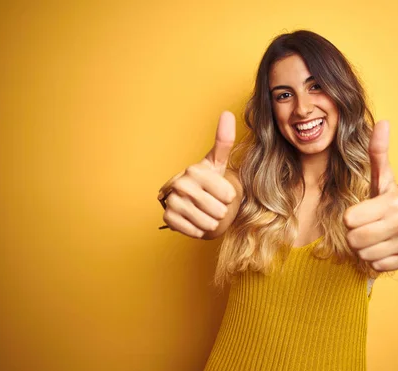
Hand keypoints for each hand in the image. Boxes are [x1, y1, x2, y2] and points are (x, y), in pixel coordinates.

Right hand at [158, 111, 236, 237]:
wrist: (189, 201)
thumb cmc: (207, 181)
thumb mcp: (218, 162)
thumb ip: (224, 140)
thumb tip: (226, 113)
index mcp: (196, 170)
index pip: (228, 195)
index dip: (229, 197)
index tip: (221, 191)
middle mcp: (181, 184)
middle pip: (219, 211)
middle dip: (220, 212)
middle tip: (211, 203)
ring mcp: (173, 201)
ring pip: (208, 223)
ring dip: (210, 223)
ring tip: (204, 212)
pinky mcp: (168, 218)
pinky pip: (194, 231)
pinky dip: (198, 230)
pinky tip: (194, 220)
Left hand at [343, 121, 397, 271]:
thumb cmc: (387, 200)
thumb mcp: (381, 177)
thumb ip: (377, 152)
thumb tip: (383, 122)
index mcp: (392, 201)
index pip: (349, 220)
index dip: (351, 218)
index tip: (363, 212)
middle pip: (354, 240)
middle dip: (356, 235)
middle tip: (368, 226)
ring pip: (363, 255)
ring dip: (365, 248)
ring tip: (377, 236)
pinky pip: (376, 266)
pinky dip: (377, 259)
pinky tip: (386, 247)